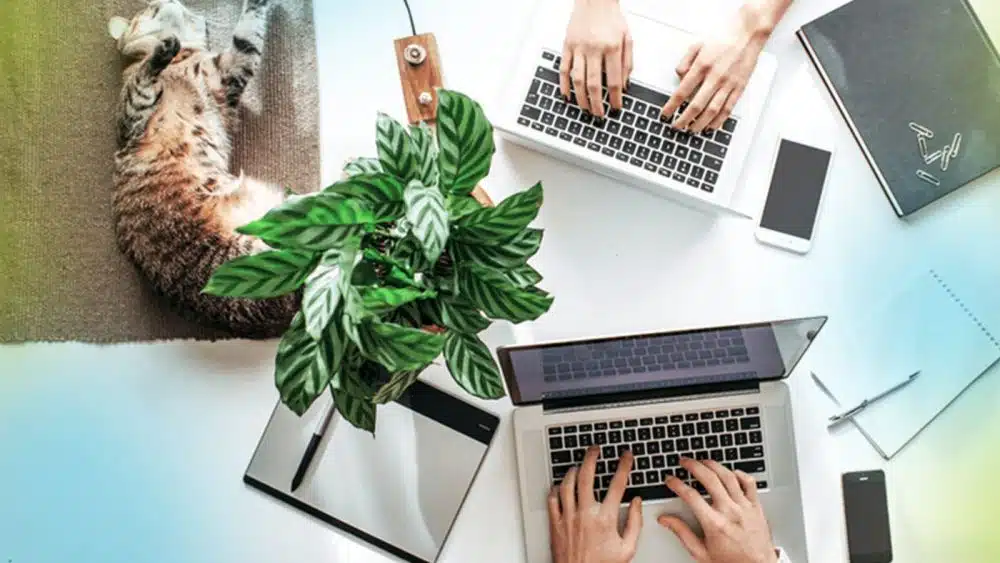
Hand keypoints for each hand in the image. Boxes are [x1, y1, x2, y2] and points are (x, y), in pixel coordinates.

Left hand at [549, 447, 642, 562]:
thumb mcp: (627, 549)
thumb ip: (635, 523)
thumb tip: (637, 504)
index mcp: (605, 519)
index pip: (617, 484)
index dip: (623, 466)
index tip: (626, 457)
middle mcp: (585, 514)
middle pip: (586, 476)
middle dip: (592, 458)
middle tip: (595, 449)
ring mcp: (568, 517)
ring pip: (567, 484)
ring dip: (573, 471)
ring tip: (579, 465)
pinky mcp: (555, 524)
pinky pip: (553, 499)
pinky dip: (556, 489)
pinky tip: (561, 486)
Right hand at [560, 0, 632, 116]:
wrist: (594, 0)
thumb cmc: (611, 18)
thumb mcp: (627, 38)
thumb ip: (627, 62)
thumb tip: (625, 85)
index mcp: (611, 47)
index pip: (614, 80)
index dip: (615, 98)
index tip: (616, 107)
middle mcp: (593, 49)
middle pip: (593, 84)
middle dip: (597, 104)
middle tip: (599, 115)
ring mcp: (578, 48)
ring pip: (577, 79)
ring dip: (581, 98)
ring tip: (585, 109)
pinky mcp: (567, 46)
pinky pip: (564, 69)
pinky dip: (564, 85)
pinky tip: (567, 96)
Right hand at [659, 458, 777, 562]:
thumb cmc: (731, 562)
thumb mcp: (701, 553)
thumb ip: (682, 533)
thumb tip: (666, 520)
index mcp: (715, 524)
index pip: (691, 496)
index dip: (677, 484)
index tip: (671, 480)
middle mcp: (730, 512)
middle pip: (709, 479)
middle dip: (693, 466)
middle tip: (684, 462)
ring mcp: (745, 507)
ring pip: (728, 476)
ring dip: (713, 465)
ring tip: (703, 461)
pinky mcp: (756, 507)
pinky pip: (749, 483)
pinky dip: (739, 473)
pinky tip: (730, 472)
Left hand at [662, 4, 774, 132]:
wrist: (748, 33)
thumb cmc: (723, 37)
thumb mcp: (697, 44)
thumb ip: (685, 61)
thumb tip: (678, 77)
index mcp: (702, 66)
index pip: (682, 92)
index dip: (671, 107)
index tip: (665, 115)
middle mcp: (715, 77)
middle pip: (696, 106)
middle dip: (683, 120)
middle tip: (676, 127)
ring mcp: (728, 84)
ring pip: (712, 111)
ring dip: (700, 124)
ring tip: (691, 130)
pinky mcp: (739, 87)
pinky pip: (728, 109)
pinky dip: (718, 121)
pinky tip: (711, 127)